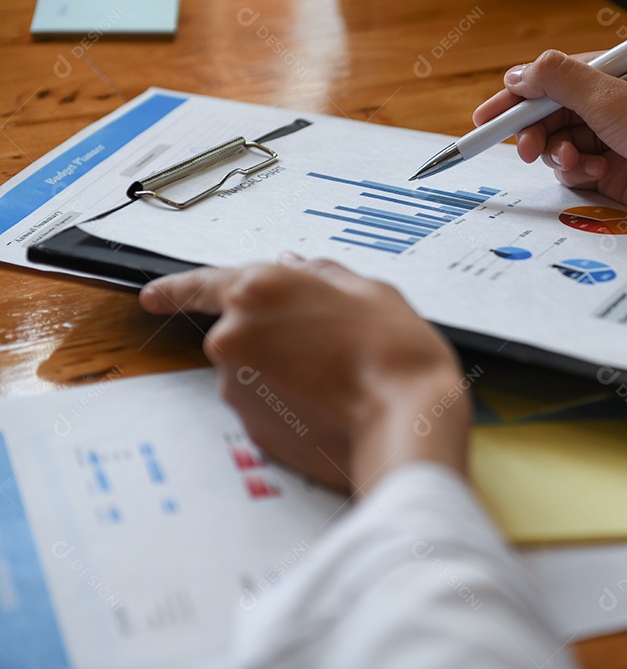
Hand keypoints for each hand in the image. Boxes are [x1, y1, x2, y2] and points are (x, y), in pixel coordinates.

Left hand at [139, 255, 470, 495]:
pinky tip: (331, 402)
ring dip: (285, 371)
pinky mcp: (252, 428)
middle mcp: (234, 337)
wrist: (404, 417)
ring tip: (338, 376)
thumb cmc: (392, 351)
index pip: (199, 284)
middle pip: (240, 331)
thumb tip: (300, 269)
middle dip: (275, 337)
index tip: (152, 296)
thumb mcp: (366, 289)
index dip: (173, 290)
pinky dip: (290, 403)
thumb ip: (320, 274)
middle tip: (327, 344)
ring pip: (254, 372)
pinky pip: (265, 406)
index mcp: (258, 290)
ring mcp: (238, 387)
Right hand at [472, 49, 626, 237]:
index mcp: (625, 69)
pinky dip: (579, 173)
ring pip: (566, 143)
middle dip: (536, 129)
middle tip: (523, 148)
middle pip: (557, 112)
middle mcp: (622, 101)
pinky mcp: (624, 172)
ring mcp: (622, 137)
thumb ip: (560, 82)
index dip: (519, 97)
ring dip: (559, 153)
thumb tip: (519, 74)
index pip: (558, 77)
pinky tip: (591, 174)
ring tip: (569, 161)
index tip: (487, 118)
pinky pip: (582, 170)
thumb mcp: (615, 98)